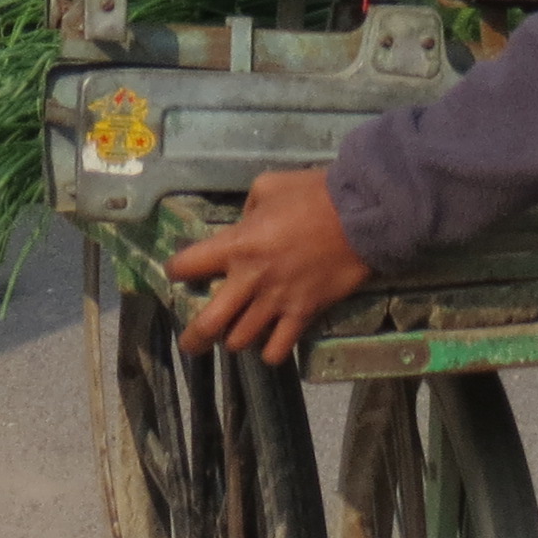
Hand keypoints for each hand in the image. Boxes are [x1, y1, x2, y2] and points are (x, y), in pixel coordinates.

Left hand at [167, 167, 371, 363]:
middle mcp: (251, 279)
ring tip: (237, 334)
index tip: (178, 273)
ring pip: (239, 341)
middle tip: (191, 343)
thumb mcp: (269, 185)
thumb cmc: (314, 194)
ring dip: (234, 339)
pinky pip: (277, 350)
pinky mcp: (303, 314)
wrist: (360, 214)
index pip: (187, 265)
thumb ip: (247, 209)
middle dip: (193, 339)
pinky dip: (269, 352)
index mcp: (237, 244)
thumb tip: (242, 226)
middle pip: (208, 324)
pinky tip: (269, 343)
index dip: (176, 270)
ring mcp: (277, 301)